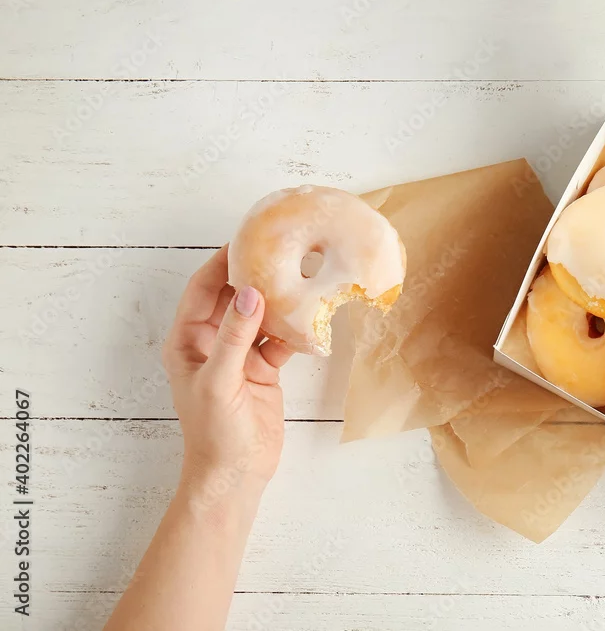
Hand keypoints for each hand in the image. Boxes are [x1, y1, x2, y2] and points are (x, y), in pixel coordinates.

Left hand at [162, 245, 293, 503]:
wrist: (236, 474)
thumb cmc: (214, 433)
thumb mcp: (219, 381)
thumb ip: (234, 336)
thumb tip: (250, 293)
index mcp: (188, 340)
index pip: (203, 288)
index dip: (222, 262)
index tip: (247, 238)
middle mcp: (211, 342)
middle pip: (233, 296)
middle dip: (254, 274)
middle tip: (281, 250)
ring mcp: (238, 355)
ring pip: (259, 316)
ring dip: (277, 300)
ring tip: (301, 276)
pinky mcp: (262, 369)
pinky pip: (278, 339)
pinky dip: (292, 330)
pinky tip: (309, 318)